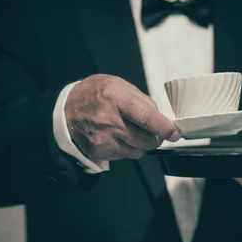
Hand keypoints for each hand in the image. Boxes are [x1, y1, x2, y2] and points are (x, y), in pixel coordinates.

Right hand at [64, 74, 181, 160]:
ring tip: (132, 132)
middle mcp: (109, 120)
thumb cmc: (95, 94)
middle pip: (146, 138)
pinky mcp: (101, 151)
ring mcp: (104, 139)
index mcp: (116, 98)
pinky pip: (125, 156)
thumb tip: (161, 118)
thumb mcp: (119, 85)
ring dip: (142, 144)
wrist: (66, 110)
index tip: (174, 133)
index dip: (164, 127)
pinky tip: (120, 137)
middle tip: (155, 132)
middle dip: (156, 137)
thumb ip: (142, 100)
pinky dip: (128, 149)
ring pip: (138, 151)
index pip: (147, 117)